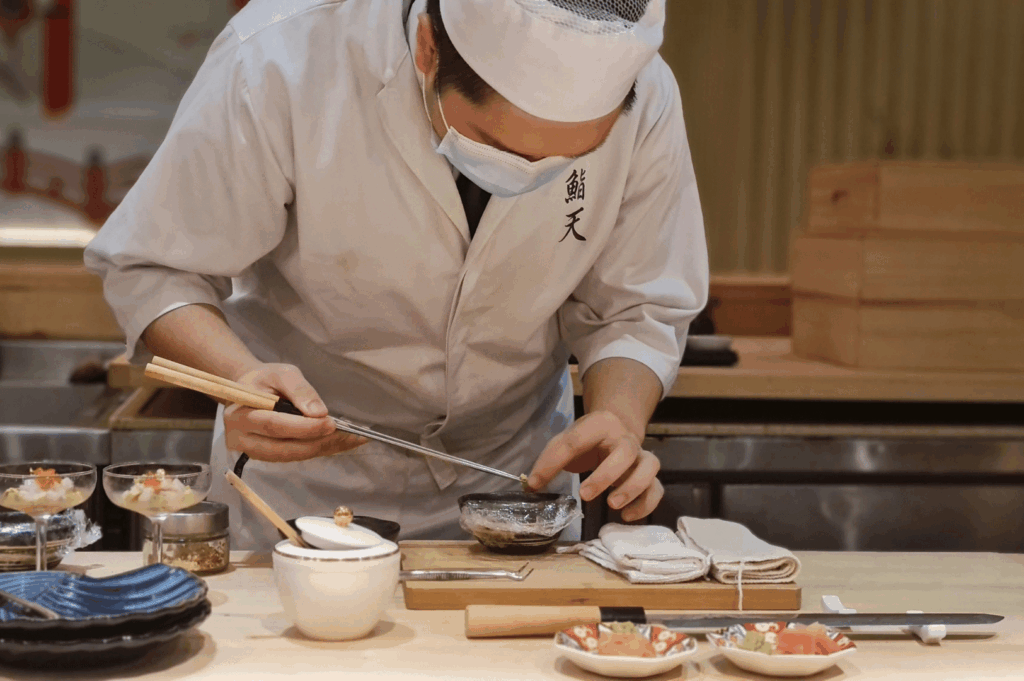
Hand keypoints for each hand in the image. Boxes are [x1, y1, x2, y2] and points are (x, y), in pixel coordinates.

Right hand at [223, 363, 366, 462]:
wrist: (249, 389)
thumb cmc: (264, 379)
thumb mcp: (281, 373)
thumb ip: (299, 390)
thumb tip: (319, 412)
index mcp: (240, 415)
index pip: (274, 425)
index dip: (304, 427)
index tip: (330, 422)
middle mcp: (242, 439)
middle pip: (284, 447)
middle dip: (318, 441)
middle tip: (348, 434)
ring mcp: (253, 451)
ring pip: (292, 456)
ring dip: (323, 448)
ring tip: (351, 438)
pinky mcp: (267, 457)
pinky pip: (295, 456)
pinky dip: (319, 450)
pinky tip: (340, 442)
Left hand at [526, 411, 662, 521]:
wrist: (616, 429)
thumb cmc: (588, 441)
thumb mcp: (565, 442)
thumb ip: (548, 461)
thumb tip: (531, 486)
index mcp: (599, 424)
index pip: (576, 440)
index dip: (554, 463)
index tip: (537, 484)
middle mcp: (625, 438)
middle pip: (625, 452)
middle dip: (606, 475)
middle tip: (585, 495)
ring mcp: (640, 456)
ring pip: (649, 467)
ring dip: (633, 488)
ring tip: (612, 505)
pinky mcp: (649, 474)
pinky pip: (657, 488)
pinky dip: (646, 504)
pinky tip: (627, 517)